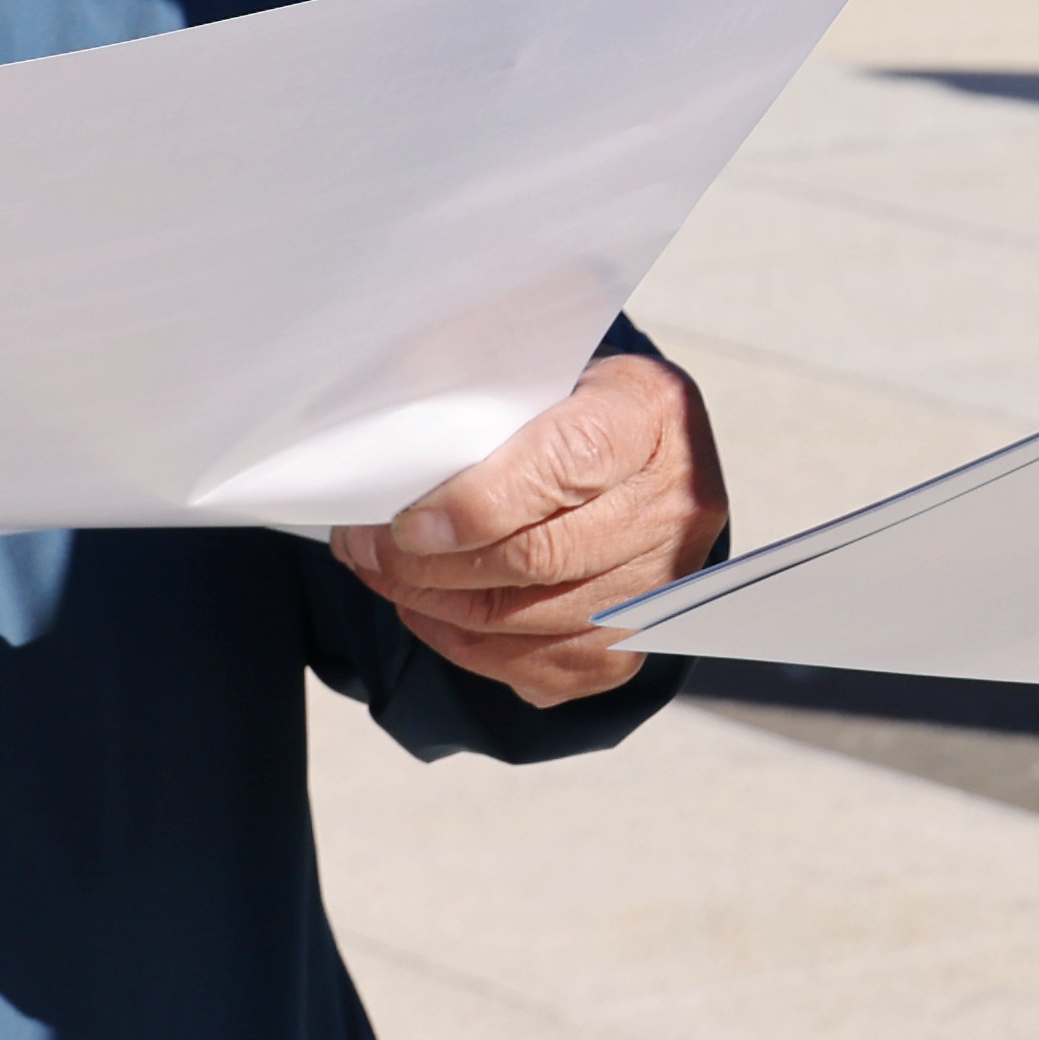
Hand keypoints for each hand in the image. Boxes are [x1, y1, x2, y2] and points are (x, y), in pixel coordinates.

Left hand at [330, 349, 728, 703]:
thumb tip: (395, 456)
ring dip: (434, 605)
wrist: (650, 457)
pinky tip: (430, 609)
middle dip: (431, 563)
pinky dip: (465, 645)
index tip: (402, 520)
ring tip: (383, 575)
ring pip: (526, 621)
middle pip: (541, 556)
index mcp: (652, 414)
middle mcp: (672, 505)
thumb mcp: (549, 373)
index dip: (474, 503)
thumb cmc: (581, 407)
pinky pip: (534, 666)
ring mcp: (662, 584)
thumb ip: (491, 407)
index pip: (566, 465)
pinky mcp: (635, 645)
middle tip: (365, 549)